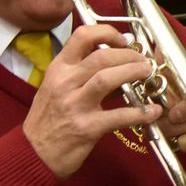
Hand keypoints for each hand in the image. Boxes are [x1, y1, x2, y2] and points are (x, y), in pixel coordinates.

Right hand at [23, 24, 160, 177]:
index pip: (82, 36)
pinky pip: (118, 116)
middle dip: (129, 55)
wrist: (33, 153)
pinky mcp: (86, 128)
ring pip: (107, 79)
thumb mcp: (58, 87)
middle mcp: (65, 83)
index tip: (125, 40)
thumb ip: (83, 71)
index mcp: (59, 68)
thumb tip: (119, 58)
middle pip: (102, 57)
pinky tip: (153, 111)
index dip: (108, 33)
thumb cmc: (50, 117)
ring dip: (133, 73)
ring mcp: (74, 105)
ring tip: (148, 75)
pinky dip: (140, 113)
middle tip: (144, 61)